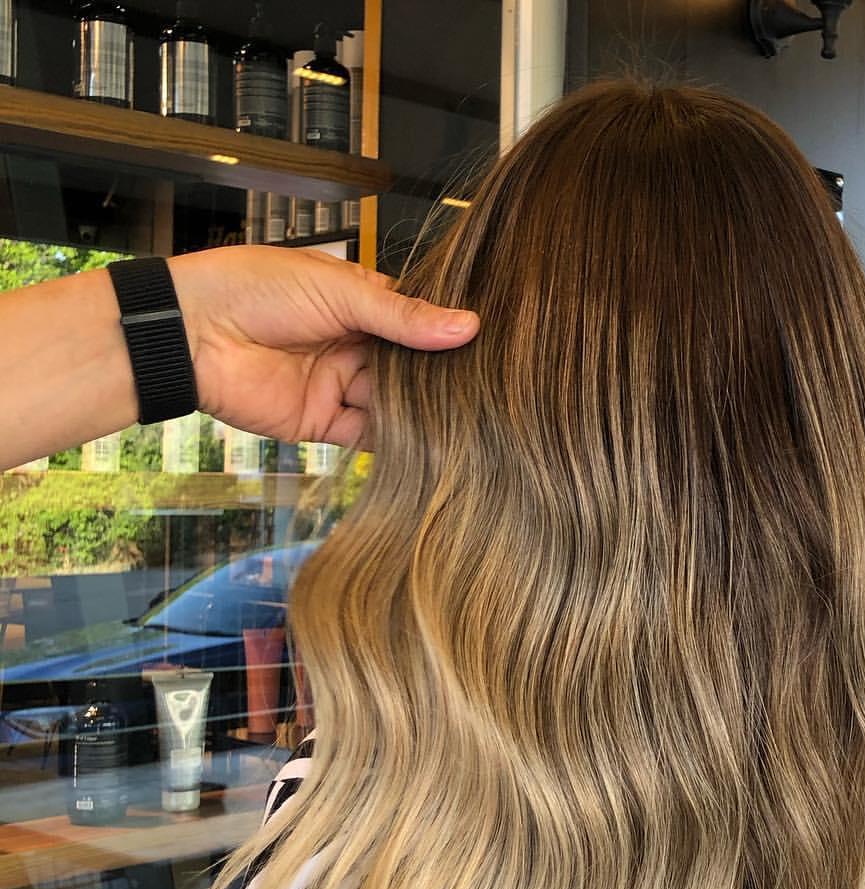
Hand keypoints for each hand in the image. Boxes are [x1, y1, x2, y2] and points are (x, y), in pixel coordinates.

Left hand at [168, 245, 478, 447]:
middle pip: (411, 368)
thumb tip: (467, 326)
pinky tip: (430, 440)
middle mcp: (355, 346)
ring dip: (423, 412)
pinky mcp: (325, 423)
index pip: (417, 322)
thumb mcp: (338, 292)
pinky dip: (395, 440)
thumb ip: (402, 316)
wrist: (191, 332)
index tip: (490, 348)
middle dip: (440, 379)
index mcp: (360, 304)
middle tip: (488, 390)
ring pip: (395, 404)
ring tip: (469, 419)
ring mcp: (341, 386)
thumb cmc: (254, 289)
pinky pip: (369, 436)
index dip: (447, 335)